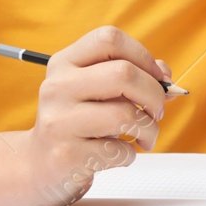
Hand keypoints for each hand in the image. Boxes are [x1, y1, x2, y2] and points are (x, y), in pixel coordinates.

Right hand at [19, 26, 172, 205]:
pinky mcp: (66, 155)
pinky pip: (119, 150)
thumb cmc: (80, 121)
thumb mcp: (98, 91)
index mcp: (65, 62)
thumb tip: (166, 77)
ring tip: (145, 136)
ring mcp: (58, 121)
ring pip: (126, 114)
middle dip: (155, 94)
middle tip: (157, 110)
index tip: (157, 77)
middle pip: (124, 73)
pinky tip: (120, 153)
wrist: (39, 166)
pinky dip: (131, 154)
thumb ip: (133, 75)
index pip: (109, 39)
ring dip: (149, 129)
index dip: (143, 56)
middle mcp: (57, 87)